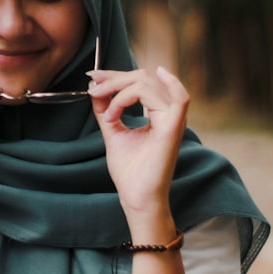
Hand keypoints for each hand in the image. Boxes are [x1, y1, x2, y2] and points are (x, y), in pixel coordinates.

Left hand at [88, 67, 188, 228]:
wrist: (136, 197)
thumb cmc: (130, 172)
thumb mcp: (113, 131)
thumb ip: (106, 109)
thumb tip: (96, 87)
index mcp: (158, 114)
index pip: (140, 82)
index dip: (116, 76)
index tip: (94, 78)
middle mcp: (168, 114)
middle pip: (144, 78)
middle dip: (115, 79)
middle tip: (93, 87)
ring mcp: (172, 121)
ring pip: (148, 85)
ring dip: (120, 88)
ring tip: (105, 106)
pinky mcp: (172, 130)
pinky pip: (178, 99)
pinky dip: (160, 86)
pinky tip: (137, 85)